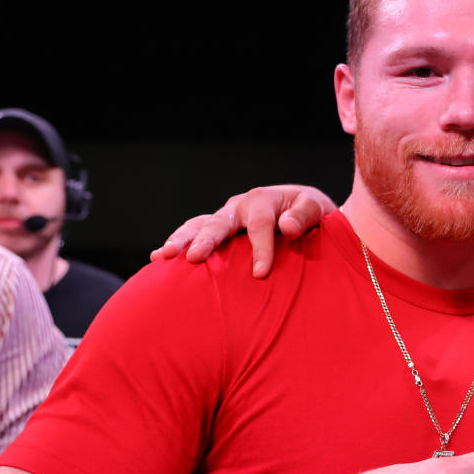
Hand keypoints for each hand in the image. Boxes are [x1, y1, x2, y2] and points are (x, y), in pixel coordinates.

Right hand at [150, 185, 335, 277]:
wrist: (303, 212)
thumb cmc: (310, 214)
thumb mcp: (316, 209)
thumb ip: (304, 216)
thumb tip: (286, 227)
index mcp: (264, 200)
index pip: (260, 224)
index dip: (261, 248)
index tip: (261, 273)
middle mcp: (239, 207)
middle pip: (219, 222)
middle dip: (207, 239)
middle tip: (195, 257)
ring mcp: (225, 218)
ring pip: (199, 226)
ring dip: (181, 240)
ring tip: (164, 256)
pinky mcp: (217, 230)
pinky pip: (194, 233)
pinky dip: (177, 244)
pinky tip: (157, 259)